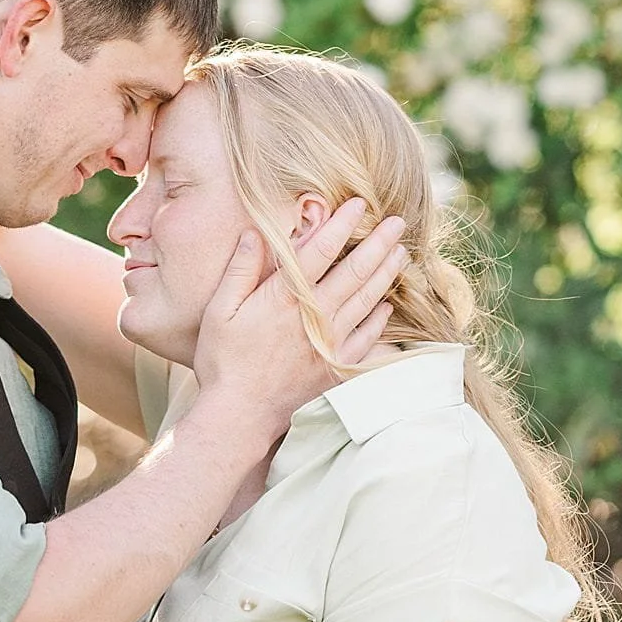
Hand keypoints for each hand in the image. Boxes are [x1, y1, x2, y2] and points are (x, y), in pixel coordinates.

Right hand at [193, 200, 408, 426]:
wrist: (240, 417)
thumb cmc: (224, 361)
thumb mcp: (219, 311)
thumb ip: (239, 270)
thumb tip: (253, 233)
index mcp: (286, 297)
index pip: (321, 250)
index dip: (342, 224)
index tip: (360, 204)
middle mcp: (315, 315)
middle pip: (355, 270)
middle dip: (379, 242)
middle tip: (398, 222)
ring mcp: (330, 342)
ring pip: (367, 300)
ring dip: (387, 273)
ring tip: (402, 253)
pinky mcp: (338, 367)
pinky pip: (367, 338)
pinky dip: (380, 320)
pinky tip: (388, 306)